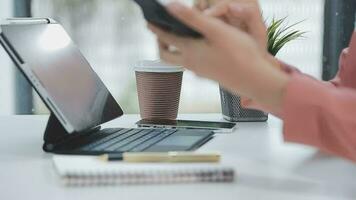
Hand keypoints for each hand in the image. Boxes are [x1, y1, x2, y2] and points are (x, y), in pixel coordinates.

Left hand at [148, 2, 288, 112]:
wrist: (254, 80)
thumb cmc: (239, 54)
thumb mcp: (216, 30)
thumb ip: (192, 18)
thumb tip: (170, 7)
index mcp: (189, 51)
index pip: (164, 38)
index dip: (155, 27)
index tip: (149, 20)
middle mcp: (190, 63)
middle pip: (166, 55)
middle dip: (160, 43)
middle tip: (160, 32)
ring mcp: (199, 71)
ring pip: (178, 60)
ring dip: (173, 50)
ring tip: (177, 38)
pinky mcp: (208, 74)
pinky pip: (190, 64)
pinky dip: (186, 54)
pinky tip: (196, 48)